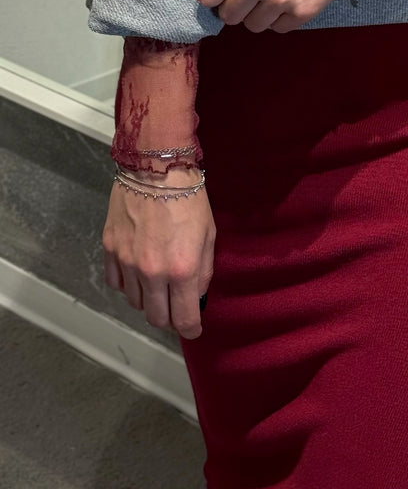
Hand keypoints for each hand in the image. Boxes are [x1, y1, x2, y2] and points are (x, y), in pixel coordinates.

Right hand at [102, 165, 214, 339]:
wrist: (156, 166)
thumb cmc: (189, 197)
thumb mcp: (209, 235)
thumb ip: (203, 272)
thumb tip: (195, 297)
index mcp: (181, 269)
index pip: (183, 319)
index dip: (191, 329)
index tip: (193, 328)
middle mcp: (152, 272)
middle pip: (156, 318)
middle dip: (169, 317)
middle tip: (176, 305)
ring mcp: (127, 262)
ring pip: (135, 303)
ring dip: (148, 299)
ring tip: (158, 282)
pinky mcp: (110, 249)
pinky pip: (116, 283)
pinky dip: (128, 283)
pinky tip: (138, 271)